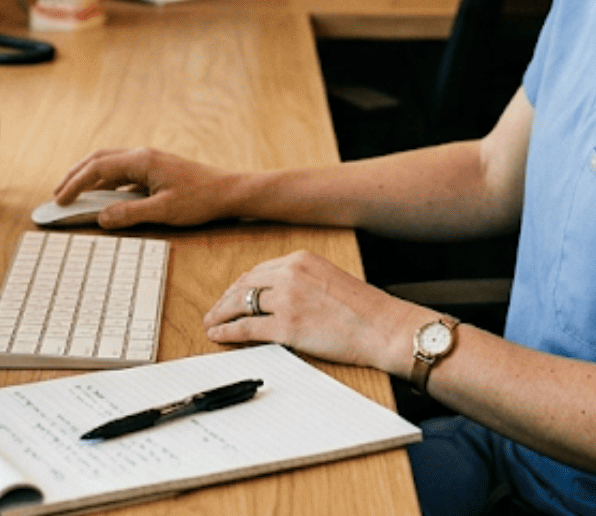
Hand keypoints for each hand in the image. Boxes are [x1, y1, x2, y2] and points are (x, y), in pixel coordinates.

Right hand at [52, 147, 241, 228]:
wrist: (229, 192)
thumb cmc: (200, 199)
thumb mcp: (163, 212)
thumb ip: (129, 214)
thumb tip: (101, 218)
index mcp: (141, 160)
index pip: (97, 168)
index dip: (74, 184)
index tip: (59, 200)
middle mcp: (142, 156)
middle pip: (98, 160)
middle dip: (75, 176)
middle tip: (58, 195)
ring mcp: (149, 162)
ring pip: (110, 165)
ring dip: (90, 178)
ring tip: (74, 195)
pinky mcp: (155, 170)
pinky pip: (123, 174)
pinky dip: (107, 183)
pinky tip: (103, 198)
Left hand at [203, 251, 422, 376]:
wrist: (384, 327)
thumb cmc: (365, 310)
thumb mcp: (329, 280)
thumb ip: (302, 282)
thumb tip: (275, 299)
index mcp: (301, 259)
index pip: (259, 271)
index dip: (240, 286)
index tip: (230, 296)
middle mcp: (290, 274)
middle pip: (244, 285)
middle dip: (224, 299)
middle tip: (213, 312)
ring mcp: (287, 299)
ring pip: (240, 304)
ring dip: (220, 315)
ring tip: (210, 324)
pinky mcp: (287, 326)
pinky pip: (246, 328)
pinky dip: (228, 332)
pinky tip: (219, 336)